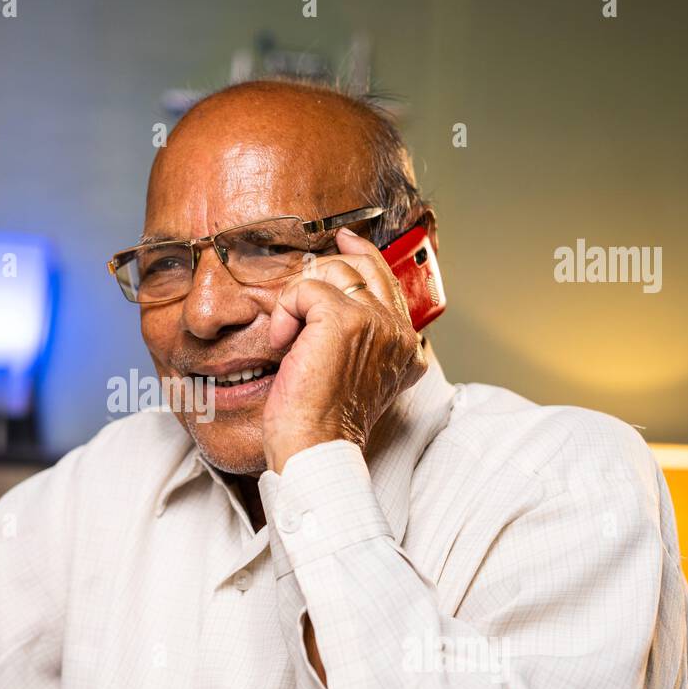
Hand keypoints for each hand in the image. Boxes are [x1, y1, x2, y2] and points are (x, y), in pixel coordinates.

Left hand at [262, 227, 426, 473]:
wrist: (314, 449)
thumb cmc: (321, 424)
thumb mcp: (349, 376)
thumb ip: (358, 341)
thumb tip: (333, 301)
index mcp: (405, 347)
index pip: (389, 279)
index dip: (362, 254)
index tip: (343, 239)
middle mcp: (398, 332)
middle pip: (363, 265)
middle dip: (323, 273)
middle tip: (297, 299)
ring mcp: (375, 322)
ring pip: (333, 273)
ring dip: (298, 301)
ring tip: (289, 339)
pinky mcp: (345, 320)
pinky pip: (305, 289)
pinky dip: (284, 312)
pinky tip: (282, 344)